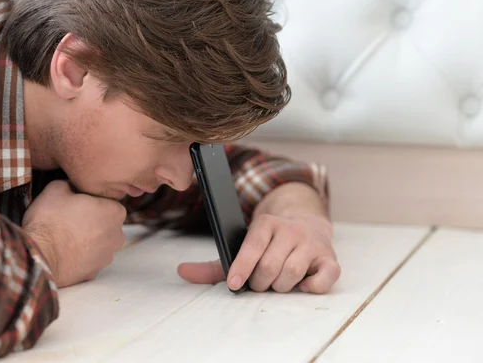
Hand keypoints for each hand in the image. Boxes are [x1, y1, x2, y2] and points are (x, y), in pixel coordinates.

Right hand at [22, 180, 126, 286]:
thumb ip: (72, 183)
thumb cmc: (50, 220)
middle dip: (90, 219)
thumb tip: (73, 186)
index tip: (73, 202)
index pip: (106, 200)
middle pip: (104, 221)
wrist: (39, 256)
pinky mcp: (94, 272)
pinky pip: (89, 258)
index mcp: (115, 211)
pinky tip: (64, 250)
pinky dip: (79, 254)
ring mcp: (107, 256)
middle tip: (67, 218)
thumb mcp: (57, 188)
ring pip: (98, 241)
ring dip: (85, 237)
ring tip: (63, 235)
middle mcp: (117, 235)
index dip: (88, 199)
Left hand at [178, 184, 339, 293]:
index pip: (252, 247)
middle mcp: (290, 230)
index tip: (235, 284)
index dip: (242, 268)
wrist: (307, 224)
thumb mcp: (243, 248)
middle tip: (261, 282)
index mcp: (266, 223)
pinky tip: (302, 284)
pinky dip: (311, 287)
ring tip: (278, 281)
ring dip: (281, 286)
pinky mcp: (329, 258)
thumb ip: (214, 264)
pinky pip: (323, 279)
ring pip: (292, 274)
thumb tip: (182, 272)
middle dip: (261, 282)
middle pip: (270, 267)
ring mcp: (311, 243)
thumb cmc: (270, 243)